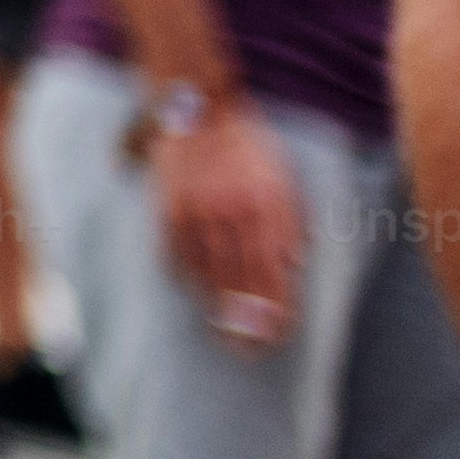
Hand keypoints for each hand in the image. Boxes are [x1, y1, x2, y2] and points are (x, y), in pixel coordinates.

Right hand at [154, 98, 304, 349]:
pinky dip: (186, 277)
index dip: (275, 312)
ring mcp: (196, 213)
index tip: (276, 338)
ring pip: (207, 275)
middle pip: (239, 284)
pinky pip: (176, 256)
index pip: (274, 276)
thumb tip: (292, 266)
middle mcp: (232, 215)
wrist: (201, 107)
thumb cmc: (250, 149)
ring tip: (222, 331)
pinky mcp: (167, 209)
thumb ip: (290, 225)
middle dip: (245, 323)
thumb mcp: (283, 183)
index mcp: (267, 210)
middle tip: (247, 352)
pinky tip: (196, 291)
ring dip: (216, 306)